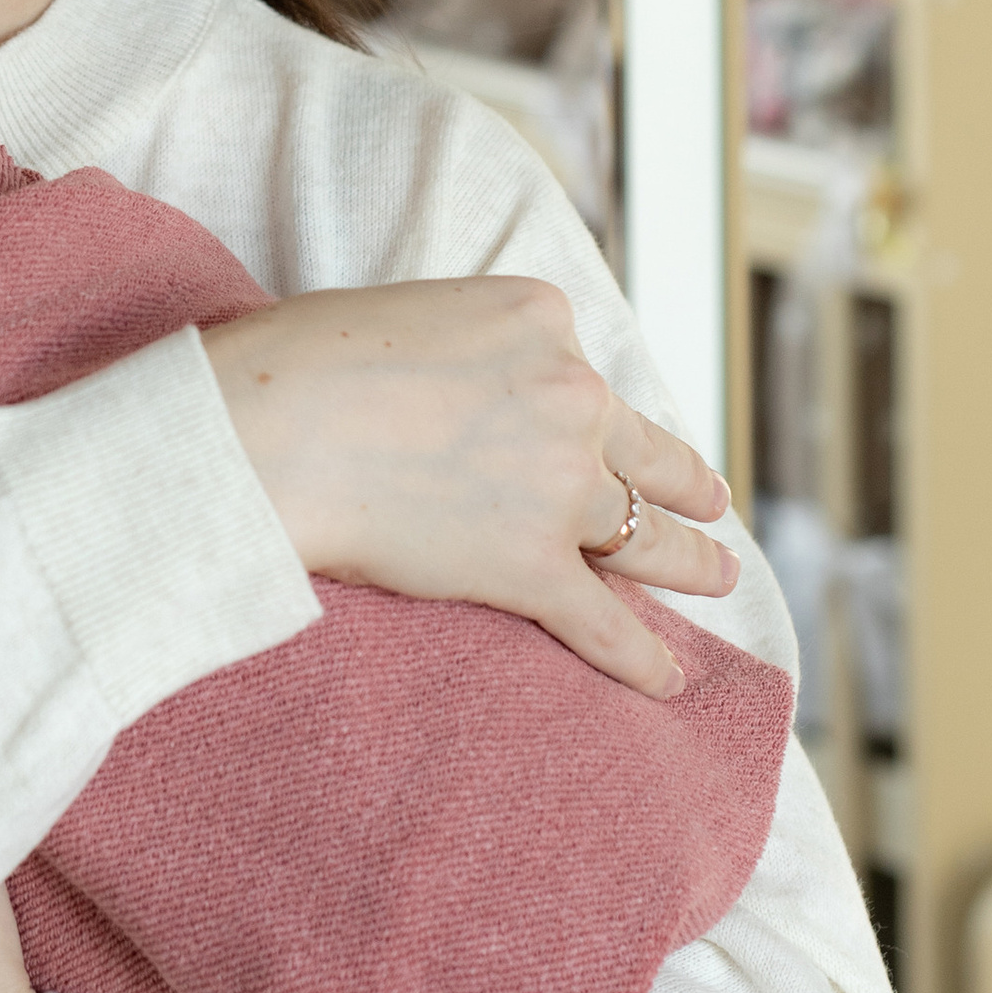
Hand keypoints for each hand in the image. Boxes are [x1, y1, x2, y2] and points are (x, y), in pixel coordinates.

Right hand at [202, 274, 734, 697]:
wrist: (272, 426)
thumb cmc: (303, 362)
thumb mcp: (410, 313)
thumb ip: (464, 350)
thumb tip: (467, 398)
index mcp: (540, 318)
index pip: (579, 370)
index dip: (584, 408)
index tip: (601, 430)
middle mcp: (572, 394)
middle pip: (645, 450)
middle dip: (686, 482)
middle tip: (713, 502)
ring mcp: (561, 484)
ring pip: (644, 533)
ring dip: (690, 560)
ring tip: (719, 574)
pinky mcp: (533, 565)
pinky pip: (603, 621)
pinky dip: (643, 658)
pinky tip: (669, 679)